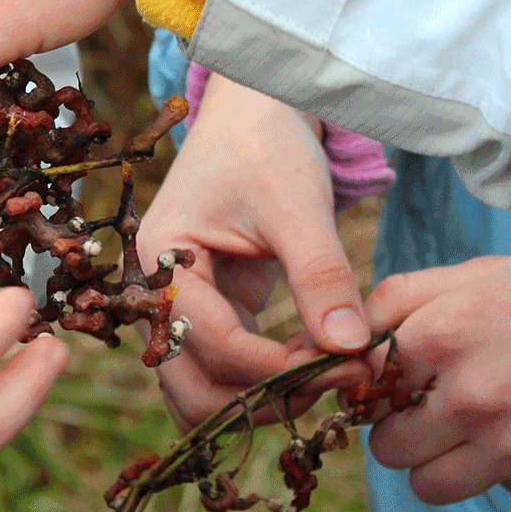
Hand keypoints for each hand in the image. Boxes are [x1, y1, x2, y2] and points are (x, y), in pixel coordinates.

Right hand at [137, 77, 369, 429]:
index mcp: (162, 262)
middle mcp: (159, 293)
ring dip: (262, 400)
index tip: (348, 367)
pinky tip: (317, 365)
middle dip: (264, 398)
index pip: (212, 344)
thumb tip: (351, 349)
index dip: (277, 368)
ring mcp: (182, 307)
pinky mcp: (212, 310)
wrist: (256, 110)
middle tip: (339, 383)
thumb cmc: (267, 144)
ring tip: (329, 378)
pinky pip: (227, 368)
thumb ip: (321, 276)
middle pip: (192, 386)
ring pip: (204, 389)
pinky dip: (266, 381)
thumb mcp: (297, 204)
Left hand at [366, 252, 510, 504]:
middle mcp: (470, 393)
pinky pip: (498, 490)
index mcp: (442, 333)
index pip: (362, 385)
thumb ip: (397, 301)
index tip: (392, 384)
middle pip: (387, 447)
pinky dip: (509, 468)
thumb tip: (336, 337)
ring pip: (428, 485)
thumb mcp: (478, 275)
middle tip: (435, 408)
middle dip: (403, 430)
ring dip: (442, 463)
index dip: (371, 388)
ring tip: (477, 427)